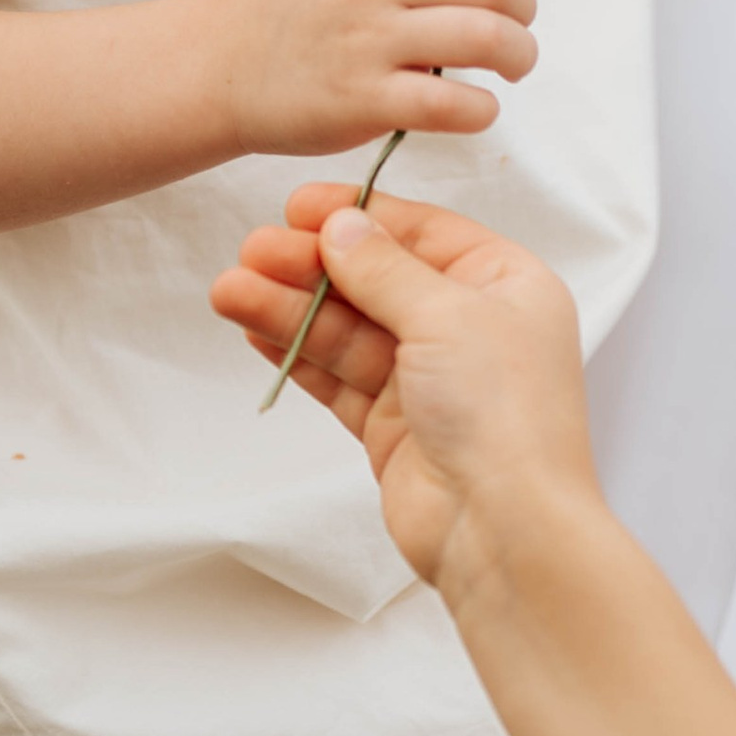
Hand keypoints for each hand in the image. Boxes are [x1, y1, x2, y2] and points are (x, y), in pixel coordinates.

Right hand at [210, 187, 603, 600]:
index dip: (361, 216)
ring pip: (348, 330)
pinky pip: (337, 376)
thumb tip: (343, 224)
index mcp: (507, 286)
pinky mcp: (394, 426)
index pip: (424, 232)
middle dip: (312, 265)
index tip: (299, 206)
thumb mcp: (448, 315)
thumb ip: (385, 268)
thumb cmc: (504, 414)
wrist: (504, 529)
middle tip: (251, 251)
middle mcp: (471, 328)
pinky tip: (253, 329)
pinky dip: (297, 353)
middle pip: (378, 280)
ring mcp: (430, 380)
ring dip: (290, 308)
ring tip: (229, 290)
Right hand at [227, 0, 534, 154]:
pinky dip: (481, 110)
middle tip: (515, 34)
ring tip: (511, 69)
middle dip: (524, 12)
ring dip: (518, 58)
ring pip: (484, 38)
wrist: (228, 65)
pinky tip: (475, 109)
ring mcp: (364, 38)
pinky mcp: (358, 99)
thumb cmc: (313, 4)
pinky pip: (450, 102)